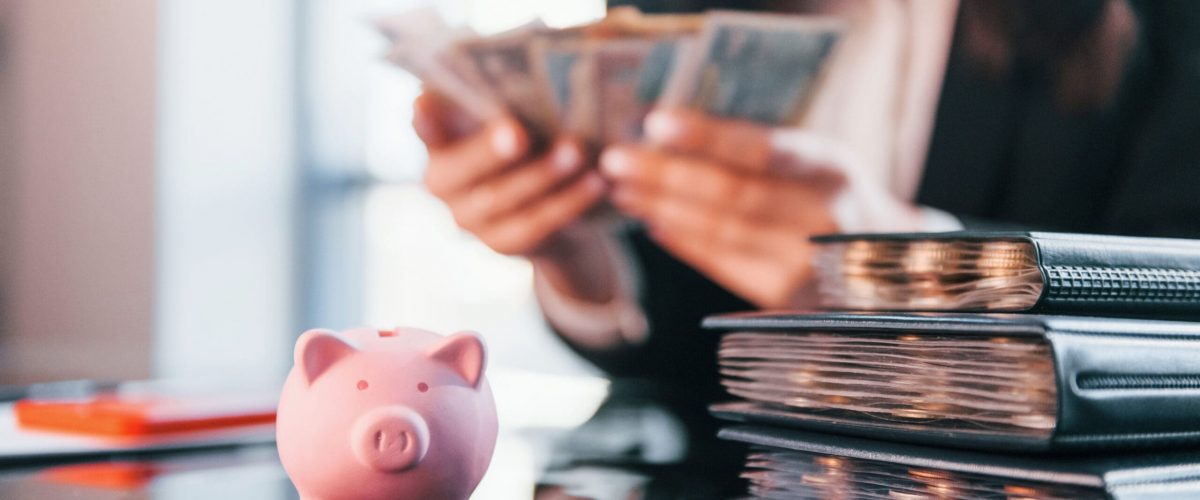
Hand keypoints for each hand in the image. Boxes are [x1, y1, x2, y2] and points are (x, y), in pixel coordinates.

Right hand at [414, 90, 615, 301]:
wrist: (553, 205)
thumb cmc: (532, 141)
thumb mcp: (521, 117)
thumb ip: (514, 99)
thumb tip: (549, 63)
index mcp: (441, 139)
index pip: (426, 125)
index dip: (425, 118)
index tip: (427, 104)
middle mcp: (442, 181)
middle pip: (456, 169)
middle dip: (487, 151)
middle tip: (517, 133)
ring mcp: (467, 217)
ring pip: (500, 199)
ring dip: (541, 174)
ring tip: (576, 151)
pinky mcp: (501, 243)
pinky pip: (534, 225)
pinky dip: (568, 202)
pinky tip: (596, 181)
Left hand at [599, 108, 848, 308]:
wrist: (882, 262)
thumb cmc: (831, 194)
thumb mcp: (817, 159)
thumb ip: (763, 150)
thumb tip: (670, 133)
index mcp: (830, 168)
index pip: (761, 150)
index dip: (706, 137)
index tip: (655, 122)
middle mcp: (822, 217)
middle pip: (731, 196)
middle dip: (666, 176)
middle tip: (614, 159)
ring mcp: (804, 264)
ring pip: (720, 233)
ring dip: (662, 209)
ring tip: (621, 189)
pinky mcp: (783, 298)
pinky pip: (720, 264)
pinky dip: (682, 240)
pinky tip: (650, 219)